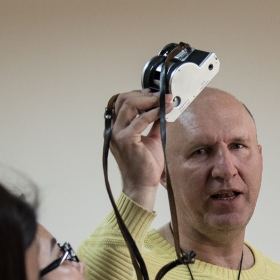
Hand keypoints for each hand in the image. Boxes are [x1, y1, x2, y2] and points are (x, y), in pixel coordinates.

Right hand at [107, 90, 172, 210]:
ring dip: (149, 100)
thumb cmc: (146, 166)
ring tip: (165, 101)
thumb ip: (154, 124)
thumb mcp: (152, 139)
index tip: (155, 94)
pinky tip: (165, 110)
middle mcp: (114, 129)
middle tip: (161, 96)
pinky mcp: (126, 140)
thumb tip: (163, 110)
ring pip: (129, 104)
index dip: (139, 95)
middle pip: (123, 99)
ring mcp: (118, 134)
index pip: (123, 102)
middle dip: (144, 94)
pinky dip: (154, 112)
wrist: (143, 185)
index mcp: (117, 128)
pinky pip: (140, 120)